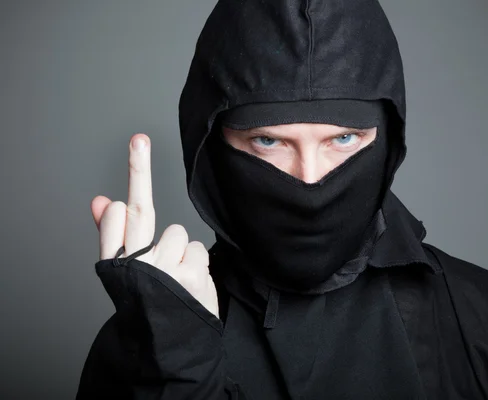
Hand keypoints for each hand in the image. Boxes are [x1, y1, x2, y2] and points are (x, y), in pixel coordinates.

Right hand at [90, 133, 218, 316]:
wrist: (170, 347)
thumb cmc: (150, 303)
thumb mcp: (128, 276)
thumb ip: (115, 237)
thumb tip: (102, 200)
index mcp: (117, 265)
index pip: (116, 218)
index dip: (128, 190)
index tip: (137, 145)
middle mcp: (136, 267)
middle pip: (140, 212)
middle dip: (139, 171)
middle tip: (138, 140)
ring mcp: (164, 272)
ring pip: (179, 234)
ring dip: (180, 252)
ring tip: (175, 278)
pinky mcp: (192, 278)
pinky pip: (198, 250)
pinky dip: (196, 265)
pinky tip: (189, 284)